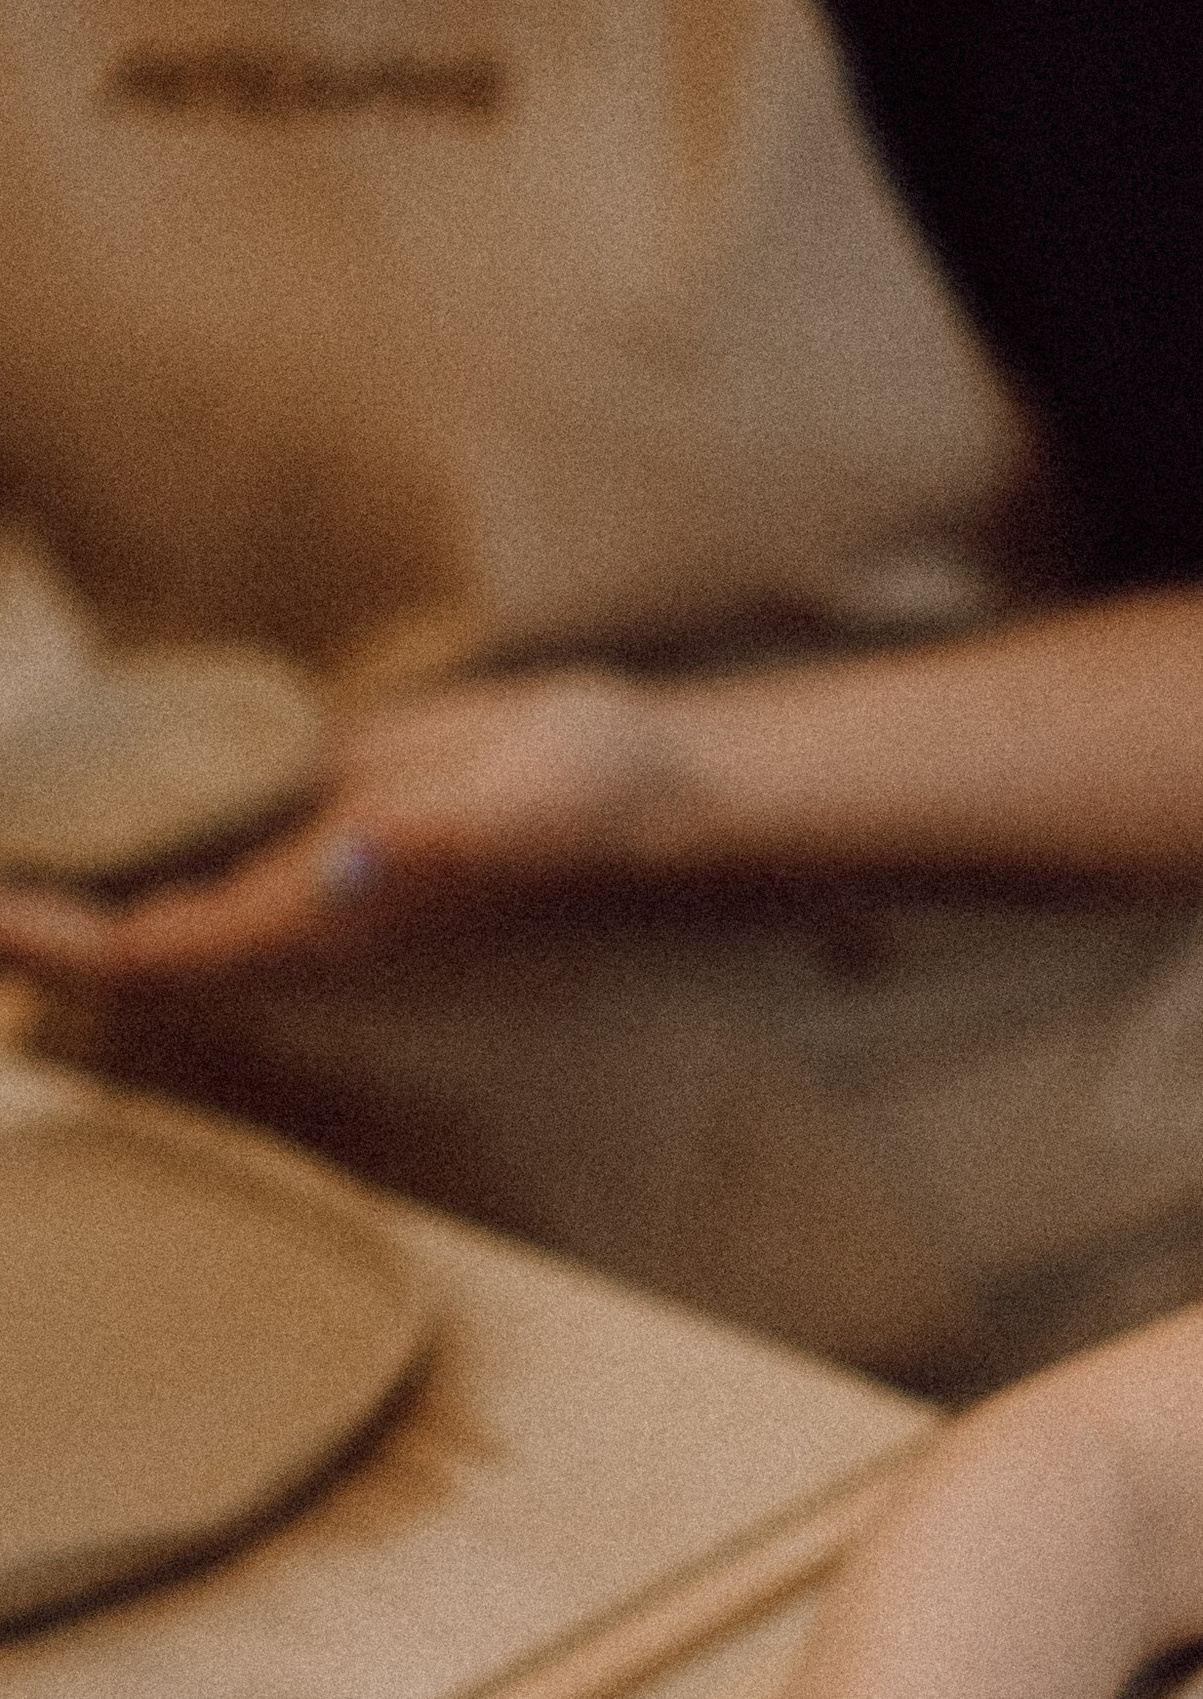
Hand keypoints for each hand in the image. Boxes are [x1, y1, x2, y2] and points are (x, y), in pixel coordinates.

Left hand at [0, 666, 677, 984]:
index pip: (146, 950)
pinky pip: (190, 803)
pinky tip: (67, 748)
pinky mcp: (311, 788)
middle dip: (22, 904)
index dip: (49, 941)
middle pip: (115, 922)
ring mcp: (293, 843)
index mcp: (317, 916)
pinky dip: (121, 786)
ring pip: (144, 865)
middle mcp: (285, 894)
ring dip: (58, 847)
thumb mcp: (523, 812)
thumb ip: (443, 841)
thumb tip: (351, 856)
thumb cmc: (595, 805)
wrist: (645, 776)